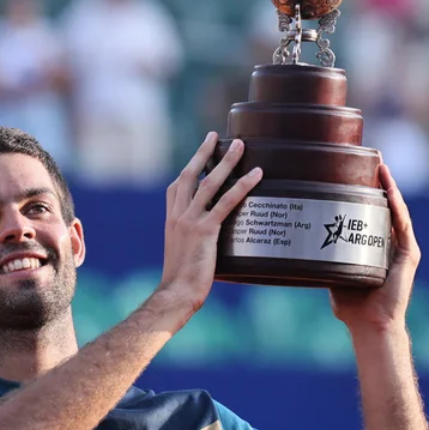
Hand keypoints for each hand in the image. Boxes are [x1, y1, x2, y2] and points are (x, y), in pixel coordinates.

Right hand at [157, 132, 261, 312]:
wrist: (176, 293)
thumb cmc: (181, 282)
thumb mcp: (184, 254)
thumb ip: (194, 241)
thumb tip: (210, 241)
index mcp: (171, 221)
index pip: (176, 188)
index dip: (188, 169)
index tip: (199, 156)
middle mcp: (177, 216)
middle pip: (190, 175)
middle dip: (203, 153)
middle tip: (215, 136)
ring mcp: (190, 221)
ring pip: (209, 183)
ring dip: (225, 161)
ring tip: (240, 145)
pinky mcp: (205, 230)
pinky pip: (226, 202)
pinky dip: (243, 186)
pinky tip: (257, 175)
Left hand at [330, 163, 419, 332]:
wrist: (370, 326)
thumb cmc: (351, 306)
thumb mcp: (333, 273)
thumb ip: (322, 258)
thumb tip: (296, 245)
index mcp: (374, 247)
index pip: (370, 214)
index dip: (366, 193)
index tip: (355, 172)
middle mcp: (390, 244)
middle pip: (385, 207)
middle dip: (379, 184)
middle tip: (371, 160)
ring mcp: (401, 248)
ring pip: (396, 211)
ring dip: (390, 188)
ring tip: (381, 167)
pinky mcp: (408, 255)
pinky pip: (403, 225)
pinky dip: (397, 206)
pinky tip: (390, 190)